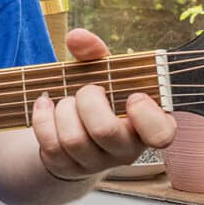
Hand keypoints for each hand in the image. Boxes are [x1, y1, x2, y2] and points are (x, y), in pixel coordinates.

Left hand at [30, 28, 177, 179]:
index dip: (146, 114)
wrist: (75, 132)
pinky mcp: (68, 167)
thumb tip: (77, 37)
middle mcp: (126, 150)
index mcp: (148, 126)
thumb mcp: (103, 73)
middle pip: (104, 130)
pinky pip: (51, 144)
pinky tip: (45, 104)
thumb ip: (95, 52)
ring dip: (63, 110)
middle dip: (87, 99)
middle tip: (87, 90)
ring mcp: (96, 163)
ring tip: (66, 101)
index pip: (161, 134)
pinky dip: (42, 117)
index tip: (132, 96)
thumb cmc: (99, 99)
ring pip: (73, 139)